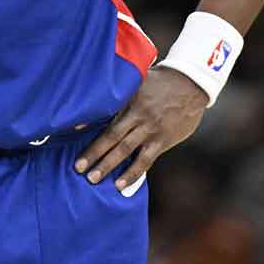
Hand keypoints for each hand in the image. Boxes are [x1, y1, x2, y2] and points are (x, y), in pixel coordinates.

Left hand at [74, 66, 206, 192]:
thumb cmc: (160, 81)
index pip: (105, 111)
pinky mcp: (163, 140)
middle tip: (78, 167)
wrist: (191, 84)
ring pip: (126, 150)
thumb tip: (95, 99)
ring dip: (108, 165)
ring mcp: (151, 129)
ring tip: (93, 178)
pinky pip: (145, 160)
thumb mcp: (139, 78)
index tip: (71, 131)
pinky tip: (120, 185)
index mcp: (130, 98)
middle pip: (112, 136)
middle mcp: (138, 114)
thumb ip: (120, 90)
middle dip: (94, 152)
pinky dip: (132, 173)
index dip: (88, 121)